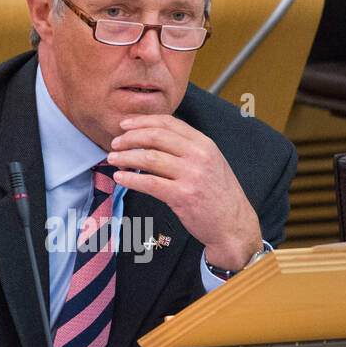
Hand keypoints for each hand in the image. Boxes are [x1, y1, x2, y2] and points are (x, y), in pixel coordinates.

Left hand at [108, 114, 262, 270]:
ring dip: (126, 157)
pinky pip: (149, 183)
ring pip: (149, 158)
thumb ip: (187, 148)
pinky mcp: (182, 196)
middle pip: (156, 136)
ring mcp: (191, 175)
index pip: (169, 123)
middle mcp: (199, 155)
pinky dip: (131, 179)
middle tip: (115, 143)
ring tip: (113, 160)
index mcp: (204, 143)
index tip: (125, 125)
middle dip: (130, 138)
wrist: (233, 225)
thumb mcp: (210, 162)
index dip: (142, 121)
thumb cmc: (218, 195)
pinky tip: (120, 178)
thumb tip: (152, 138)